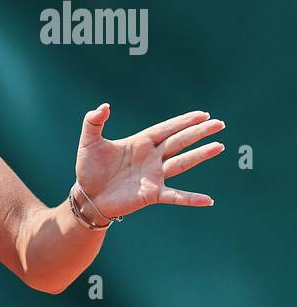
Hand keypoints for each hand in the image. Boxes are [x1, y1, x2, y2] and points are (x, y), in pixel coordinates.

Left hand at [74, 104, 224, 219]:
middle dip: (198, 132)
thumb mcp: (89, 142)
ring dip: (200, 155)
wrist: (87, 195)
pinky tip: (208, 200)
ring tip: (219, 146)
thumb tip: (104, 106)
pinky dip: (191, 198)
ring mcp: (154, 176)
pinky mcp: (151, 194)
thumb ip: (93, 122)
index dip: (183, 121)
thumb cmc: (89, 168)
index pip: (166, 129)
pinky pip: (175, 196)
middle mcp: (151, 157)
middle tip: (218, 123)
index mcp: (140, 143)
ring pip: (182, 163)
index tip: (202, 114)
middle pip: (179, 142)